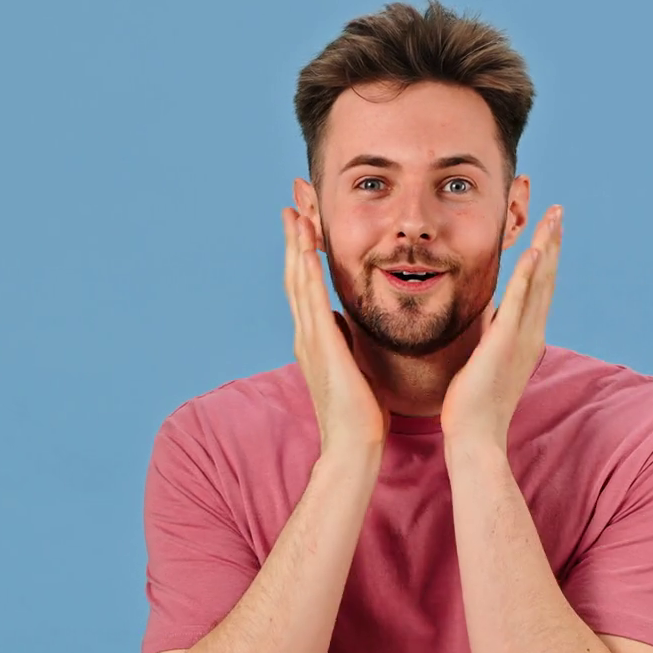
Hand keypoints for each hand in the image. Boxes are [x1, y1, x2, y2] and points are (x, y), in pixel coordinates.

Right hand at [283, 208, 388, 453]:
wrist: (355, 446)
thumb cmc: (361, 415)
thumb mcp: (355, 366)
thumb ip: (346, 341)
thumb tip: (345, 320)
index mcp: (316, 340)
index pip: (306, 287)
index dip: (303, 254)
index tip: (304, 225)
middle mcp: (307, 336)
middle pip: (296, 276)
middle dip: (294, 240)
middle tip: (290, 205)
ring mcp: (310, 340)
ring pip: (300, 282)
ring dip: (296, 246)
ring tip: (294, 214)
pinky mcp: (322, 346)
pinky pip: (313, 301)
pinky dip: (308, 272)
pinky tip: (307, 249)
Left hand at [441, 205, 562, 450]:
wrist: (475, 438)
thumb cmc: (473, 406)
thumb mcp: (484, 360)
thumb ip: (490, 334)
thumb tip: (487, 314)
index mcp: (525, 338)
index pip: (538, 289)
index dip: (544, 258)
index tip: (546, 230)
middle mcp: (531, 334)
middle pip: (546, 279)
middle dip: (552, 242)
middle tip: (557, 210)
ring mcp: (521, 338)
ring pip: (539, 283)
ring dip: (547, 247)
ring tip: (553, 217)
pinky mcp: (505, 343)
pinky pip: (520, 302)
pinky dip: (531, 275)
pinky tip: (536, 251)